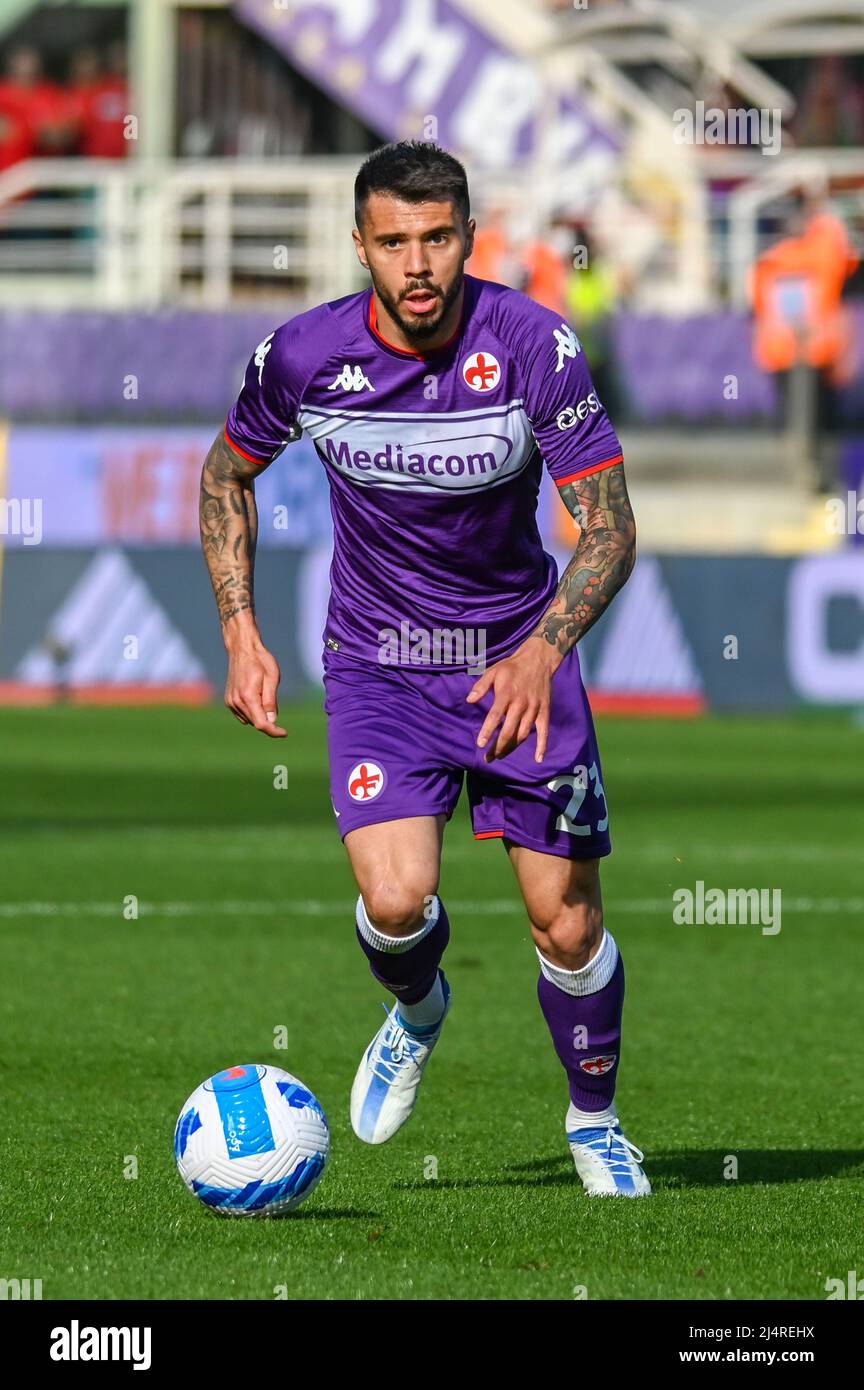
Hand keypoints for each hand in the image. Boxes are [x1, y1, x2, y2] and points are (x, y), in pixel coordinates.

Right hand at [224, 633, 286, 736]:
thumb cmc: (260, 660)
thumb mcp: (272, 678)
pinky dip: (252, 712)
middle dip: (268, 722)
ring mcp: (230, 701)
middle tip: (276, 708)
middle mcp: (236, 701)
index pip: (261, 723)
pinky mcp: (228, 700)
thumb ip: (271, 701)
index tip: (284, 733)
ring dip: (259, 716)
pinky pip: (243, 714)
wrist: (242, 649)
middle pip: (255, 723)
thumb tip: (272, 721)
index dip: (274, 731)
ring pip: (249, 719)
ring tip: (263, 694)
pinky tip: (256, 698)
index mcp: (248, 696)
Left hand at [466, 639, 561, 762]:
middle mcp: (520, 704)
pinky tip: (538, 759)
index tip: (480, 744)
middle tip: (488, 758)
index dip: (487, 731)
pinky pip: (544, 731)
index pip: (495, 717)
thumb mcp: (493, 671)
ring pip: (523, 734)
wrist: (538, 660)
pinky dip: (542, 746)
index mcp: (506, 695)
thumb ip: (481, 686)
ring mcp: (534, 709)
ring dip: (512, 748)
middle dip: (498, 747)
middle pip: (509, 731)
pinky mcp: (544, 712)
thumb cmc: (512, 667)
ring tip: (500, 755)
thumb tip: (469, 700)